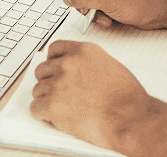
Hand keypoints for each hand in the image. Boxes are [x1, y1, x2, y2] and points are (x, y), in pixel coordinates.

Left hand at [29, 40, 158, 151]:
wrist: (131, 118)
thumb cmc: (127, 98)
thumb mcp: (109, 66)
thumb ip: (87, 65)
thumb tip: (74, 72)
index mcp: (83, 51)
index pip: (54, 48)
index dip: (52, 62)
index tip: (52, 69)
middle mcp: (68, 63)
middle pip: (41, 70)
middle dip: (48, 83)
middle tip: (60, 95)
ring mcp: (59, 83)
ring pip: (37, 90)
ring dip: (47, 100)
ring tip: (64, 109)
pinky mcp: (53, 105)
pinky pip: (35, 108)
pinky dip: (43, 115)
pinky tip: (57, 118)